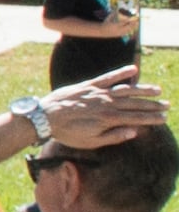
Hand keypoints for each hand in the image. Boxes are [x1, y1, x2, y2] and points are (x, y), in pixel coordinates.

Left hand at [38, 77, 168, 147]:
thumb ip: (114, 136)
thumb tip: (135, 132)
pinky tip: (134, 70)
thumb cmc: (67, 133)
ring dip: (143, 89)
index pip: (136, 118)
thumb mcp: (91, 142)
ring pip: (126, 90)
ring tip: (157, 90)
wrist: (44, 117)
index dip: (151, 118)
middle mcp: (106, 105)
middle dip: (152, 105)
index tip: (164, 118)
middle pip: (135, 104)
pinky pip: (108, 77)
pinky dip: (121, 73)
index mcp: (108, 120)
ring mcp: (98, 93)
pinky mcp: (88, 85)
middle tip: (167, 106)